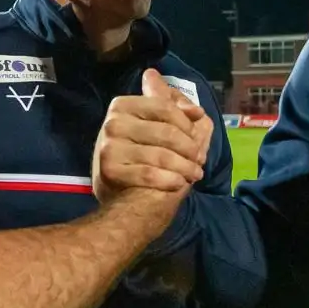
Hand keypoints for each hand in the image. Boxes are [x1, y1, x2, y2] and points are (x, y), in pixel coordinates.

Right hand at [93, 69, 211, 202]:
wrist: (123, 202)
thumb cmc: (146, 157)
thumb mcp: (160, 127)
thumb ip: (179, 111)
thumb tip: (197, 111)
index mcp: (124, 106)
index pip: (165, 107)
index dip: (187, 124)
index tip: (196, 136)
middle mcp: (113, 123)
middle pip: (167, 132)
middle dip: (190, 148)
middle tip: (199, 159)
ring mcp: (110, 147)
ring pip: (162, 154)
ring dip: (186, 167)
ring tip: (194, 173)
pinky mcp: (110, 170)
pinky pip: (150, 174)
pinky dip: (171, 180)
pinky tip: (179, 183)